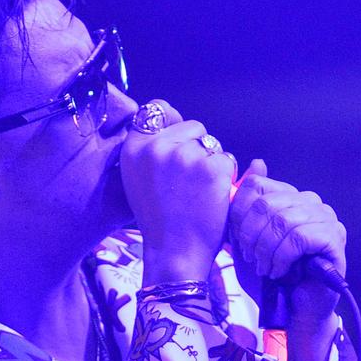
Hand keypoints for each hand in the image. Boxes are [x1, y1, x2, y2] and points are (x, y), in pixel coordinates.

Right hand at [119, 99, 236, 284]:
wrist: (175, 251)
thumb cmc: (159, 219)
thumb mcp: (138, 179)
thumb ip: (149, 149)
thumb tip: (170, 119)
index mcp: (134, 149)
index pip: (156, 109)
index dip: (172, 121)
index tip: (178, 139)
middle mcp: (156, 147)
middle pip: (191, 125)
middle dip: (196, 146)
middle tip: (187, 180)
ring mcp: (185, 156)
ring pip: (211, 144)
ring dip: (212, 162)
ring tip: (198, 191)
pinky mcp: (211, 167)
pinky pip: (226, 159)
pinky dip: (225, 177)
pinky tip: (211, 196)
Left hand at [228, 159, 346, 328]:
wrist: (292, 310)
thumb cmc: (270, 275)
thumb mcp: (247, 239)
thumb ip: (247, 206)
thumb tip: (257, 162)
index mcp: (288, 197)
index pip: (256, 185)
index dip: (239, 214)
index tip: (237, 241)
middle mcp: (310, 202)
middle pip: (266, 203)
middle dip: (251, 236)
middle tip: (252, 259)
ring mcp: (325, 218)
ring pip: (282, 220)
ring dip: (266, 250)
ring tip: (265, 268)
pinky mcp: (334, 238)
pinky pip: (299, 237)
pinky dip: (282, 257)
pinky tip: (279, 271)